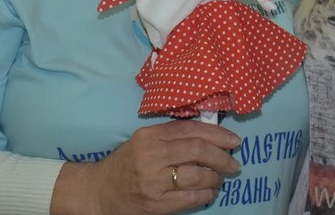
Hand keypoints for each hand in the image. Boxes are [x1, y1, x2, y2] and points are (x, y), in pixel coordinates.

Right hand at [53, 119, 240, 214]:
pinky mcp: (155, 205)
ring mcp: (153, 182)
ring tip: (220, 178)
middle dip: (222, 157)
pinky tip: (209, 192)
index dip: (217, 133)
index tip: (234, 140)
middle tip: (234, 163)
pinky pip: (191, 199)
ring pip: (197, 176)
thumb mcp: (145, 140)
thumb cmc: (128, 162)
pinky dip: (206, 195)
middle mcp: (151, 156)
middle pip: (198, 150)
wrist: (100, 191)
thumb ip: (173, 135)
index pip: (191, 129)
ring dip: (215, 178)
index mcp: (150, 136)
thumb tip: (212, 133)